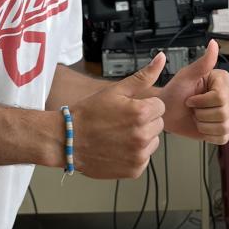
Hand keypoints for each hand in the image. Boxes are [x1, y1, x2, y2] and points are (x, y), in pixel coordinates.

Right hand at [69, 54, 165, 178]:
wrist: (67, 140)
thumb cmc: (88, 115)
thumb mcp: (115, 90)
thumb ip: (142, 76)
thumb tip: (161, 58)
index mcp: (141, 113)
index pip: (159, 107)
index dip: (144, 106)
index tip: (127, 110)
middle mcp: (143, 135)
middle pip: (158, 125)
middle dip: (144, 122)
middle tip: (121, 123)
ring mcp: (139, 155)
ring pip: (153, 142)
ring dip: (141, 139)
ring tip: (118, 136)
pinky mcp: (134, 170)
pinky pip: (144, 159)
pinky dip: (134, 155)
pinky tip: (117, 149)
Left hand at [160, 40, 228, 144]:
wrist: (167, 112)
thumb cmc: (174, 93)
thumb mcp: (186, 76)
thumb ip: (202, 62)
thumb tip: (213, 44)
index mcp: (222, 81)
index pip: (221, 96)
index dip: (202, 101)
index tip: (190, 97)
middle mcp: (228, 97)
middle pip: (223, 112)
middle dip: (201, 113)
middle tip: (192, 108)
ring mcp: (228, 114)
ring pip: (223, 125)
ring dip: (203, 124)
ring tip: (195, 116)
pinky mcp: (224, 130)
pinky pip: (222, 137)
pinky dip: (208, 134)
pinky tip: (200, 126)